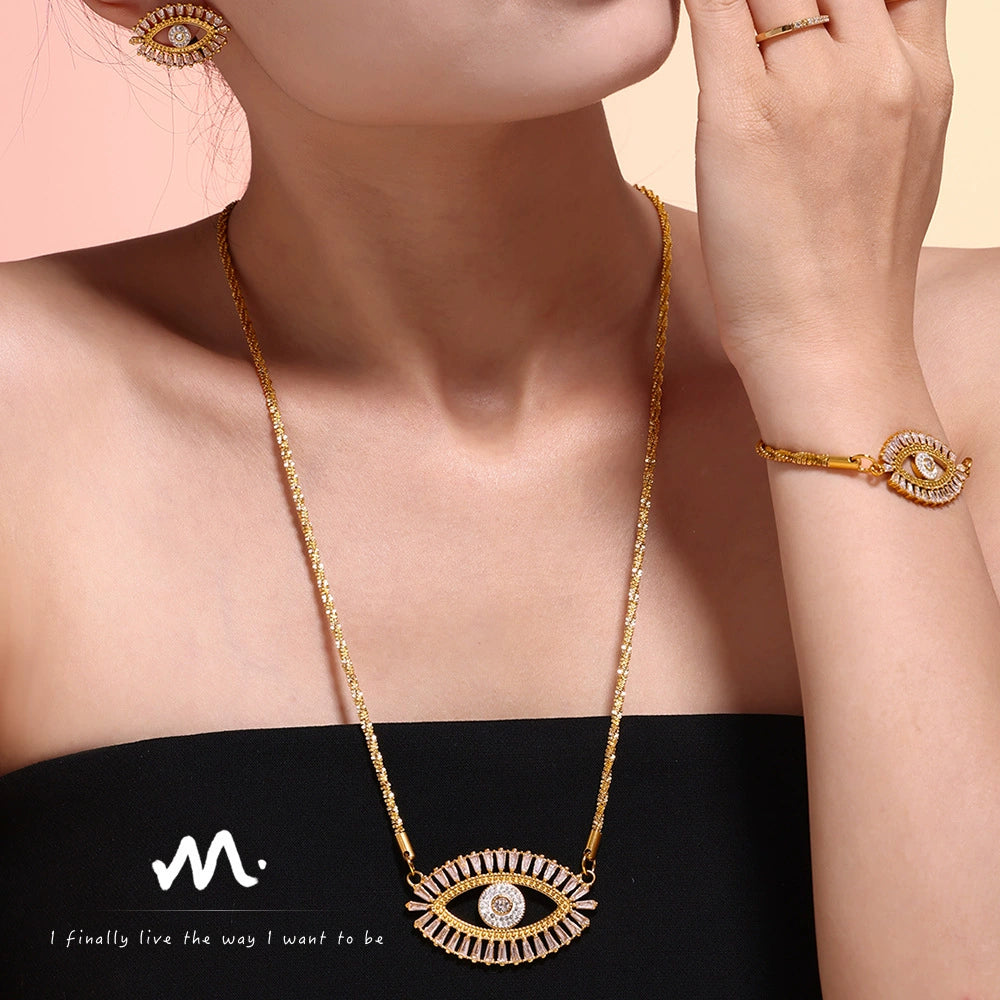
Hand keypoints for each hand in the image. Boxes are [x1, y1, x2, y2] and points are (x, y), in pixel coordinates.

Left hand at [682, 0, 952, 383]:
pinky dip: (692, 3)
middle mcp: (876, 64)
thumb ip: (885, 94)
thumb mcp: (903, 165)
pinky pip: (713, 12)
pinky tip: (667, 12)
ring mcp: (812, 87)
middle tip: (752, 16)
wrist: (832, 345)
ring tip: (722, 23)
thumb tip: (851, 65)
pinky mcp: (742, 117)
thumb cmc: (853, 275)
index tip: (798, 8)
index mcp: (922, 75)